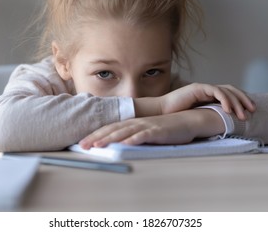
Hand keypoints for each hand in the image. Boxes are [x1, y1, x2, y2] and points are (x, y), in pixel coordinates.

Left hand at [79, 109, 224, 148]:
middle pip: (113, 130)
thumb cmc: (165, 128)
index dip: (95, 135)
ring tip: (97, 146)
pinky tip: (124, 144)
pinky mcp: (157, 131)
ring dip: (109, 139)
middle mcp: (136, 123)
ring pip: (124, 132)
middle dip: (96, 138)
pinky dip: (133, 139)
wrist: (185, 120)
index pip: (110, 129)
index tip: (82, 143)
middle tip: (82, 146)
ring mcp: (146, 126)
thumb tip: (117, 143)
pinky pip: (143, 135)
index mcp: (132, 123)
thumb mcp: (145, 131)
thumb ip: (132, 135)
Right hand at [158, 83, 254, 119]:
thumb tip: (225, 128)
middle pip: (232, 90)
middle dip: (244, 100)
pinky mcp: (197, 88)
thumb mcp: (199, 118)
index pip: (230, 95)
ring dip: (237, 102)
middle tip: (253, 111)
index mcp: (209, 97)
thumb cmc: (176, 117)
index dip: (241, 101)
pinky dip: (224, 100)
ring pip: (226, 90)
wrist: (161, 113)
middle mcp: (207, 90)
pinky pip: (215, 91)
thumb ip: (210, 117)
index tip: (250, 112)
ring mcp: (202, 88)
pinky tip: (228, 110)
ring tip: (242, 114)